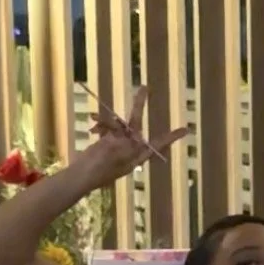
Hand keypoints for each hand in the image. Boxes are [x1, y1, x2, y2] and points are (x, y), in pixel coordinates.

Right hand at [72, 86, 186, 189]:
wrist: (77, 177)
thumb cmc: (98, 169)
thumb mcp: (115, 155)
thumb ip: (127, 144)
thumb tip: (138, 135)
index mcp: (137, 156)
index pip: (158, 144)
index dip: (171, 136)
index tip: (186, 129)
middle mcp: (130, 149)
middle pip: (136, 124)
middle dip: (138, 106)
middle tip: (145, 87)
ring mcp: (117, 145)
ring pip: (117, 124)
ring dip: (106, 121)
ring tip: (93, 122)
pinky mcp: (105, 143)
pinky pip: (106, 128)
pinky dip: (100, 125)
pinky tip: (92, 126)